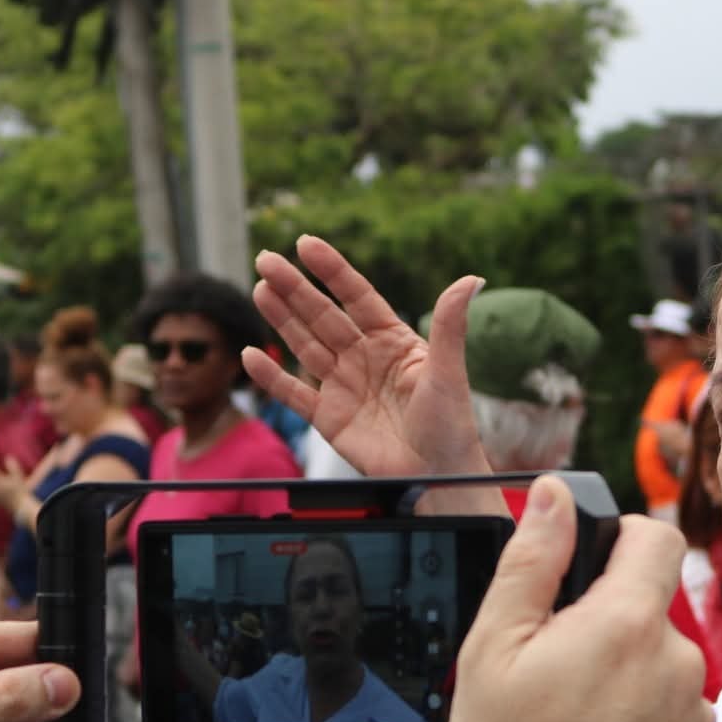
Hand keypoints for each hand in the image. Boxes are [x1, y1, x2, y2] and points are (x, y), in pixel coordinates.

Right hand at [245, 235, 489, 477]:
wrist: (437, 477)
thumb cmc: (451, 426)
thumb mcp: (448, 372)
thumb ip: (449, 326)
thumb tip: (471, 279)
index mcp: (393, 341)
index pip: (357, 297)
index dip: (331, 270)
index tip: (305, 244)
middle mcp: (364, 358)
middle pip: (323, 316)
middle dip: (294, 288)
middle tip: (265, 260)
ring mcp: (344, 386)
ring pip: (305, 345)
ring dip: (281, 319)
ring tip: (259, 290)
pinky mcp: (329, 417)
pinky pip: (294, 393)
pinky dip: (271, 377)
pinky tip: (250, 355)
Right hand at [449, 475, 715, 721]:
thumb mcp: (491, 650)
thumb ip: (531, 561)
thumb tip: (556, 496)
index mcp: (626, 623)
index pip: (655, 536)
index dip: (621, 538)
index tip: (590, 564)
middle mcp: (678, 663)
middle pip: (649, 612)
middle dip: (607, 626)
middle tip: (552, 673)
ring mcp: (697, 718)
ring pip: (661, 669)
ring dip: (627, 682)